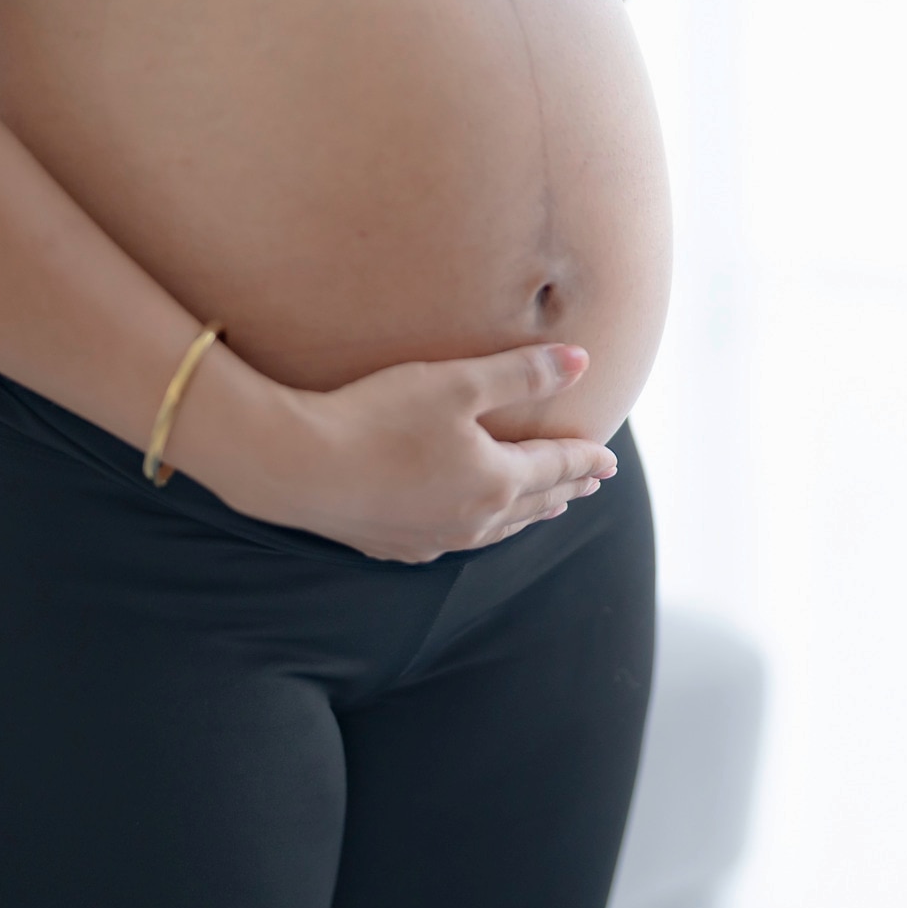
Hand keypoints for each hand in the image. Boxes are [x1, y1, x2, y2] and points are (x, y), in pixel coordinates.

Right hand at [193, 341, 619, 563]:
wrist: (297, 467)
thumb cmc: (377, 418)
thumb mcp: (457, 383)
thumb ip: (521, 372)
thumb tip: (582, 361)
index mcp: (496, 482)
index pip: (555, 467)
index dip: (584, 459)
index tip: (609, 459)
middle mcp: (473, 519)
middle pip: (534, 502)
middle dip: (566, 488)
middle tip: (590, 483)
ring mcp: (434, 538)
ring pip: (498, 528)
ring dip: (528, 513)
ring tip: (546, 507)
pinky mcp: (395, 545)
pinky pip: (456, 539)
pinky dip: (480, 528)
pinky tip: (470, 525)